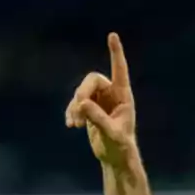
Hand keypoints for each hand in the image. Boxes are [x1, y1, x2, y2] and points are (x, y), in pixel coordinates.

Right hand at [65, 33, 137, 169]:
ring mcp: (100, 101)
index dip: (116, 53)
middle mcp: (112, 95)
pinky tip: (71, 125)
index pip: (120, 70)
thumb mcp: (110, 133)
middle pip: (92, 81)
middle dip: (82, 93)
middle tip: (78, 111)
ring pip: (81, 92)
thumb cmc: (120, 147)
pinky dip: (71, 112)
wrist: (116, 159)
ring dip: (74, 106)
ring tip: (75, 125)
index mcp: (123, 96)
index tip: (112, 36)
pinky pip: (76, 103)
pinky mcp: (90, 110)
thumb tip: (81, 104)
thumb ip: (98, 118)